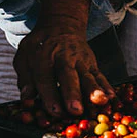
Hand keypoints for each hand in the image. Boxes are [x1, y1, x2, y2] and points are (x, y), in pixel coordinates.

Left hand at [13, 0, 114, 117]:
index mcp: (43, 57)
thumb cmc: (40, 48)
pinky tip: (111, 97)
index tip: (55, 111)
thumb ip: (26, 78)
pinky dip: (106, 86)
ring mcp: (80, 61)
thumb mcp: (25, 57)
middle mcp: (63, 58)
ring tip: (100, 101)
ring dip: (94, 90)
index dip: (50, 96)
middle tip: (75, 110)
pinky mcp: (92, 64)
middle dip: (72, 93)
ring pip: (88, 76)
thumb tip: (27, 97)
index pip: (45, 78)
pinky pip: (100, 76)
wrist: (61, 26)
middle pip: (68, 76)